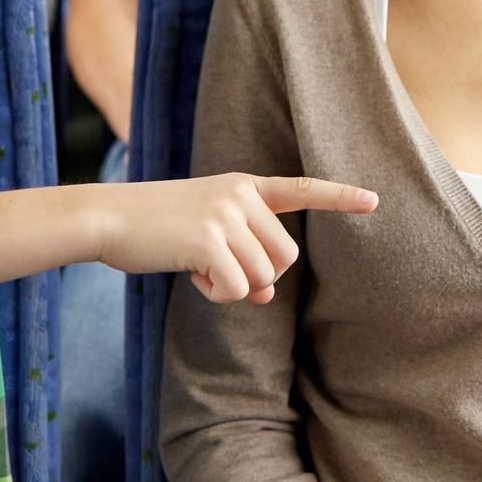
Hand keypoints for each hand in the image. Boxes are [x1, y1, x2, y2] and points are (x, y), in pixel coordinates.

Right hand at [97, 174, 377, 303]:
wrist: (108, 217)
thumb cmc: (155, 228)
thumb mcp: (204, 235)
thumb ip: (241, 255)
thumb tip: (265, 296)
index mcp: (243, 186)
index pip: (301, 188)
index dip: (339, 196)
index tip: (374, 201)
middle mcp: (240, 195)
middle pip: (285, 257)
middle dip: (258, 276)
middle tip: (217, 270)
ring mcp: (225, 214)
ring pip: (263, 276)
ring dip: (233, 287)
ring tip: (198, 268)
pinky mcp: (208, 239)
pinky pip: (236, 289)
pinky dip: (217, 295)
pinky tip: (191, 275)